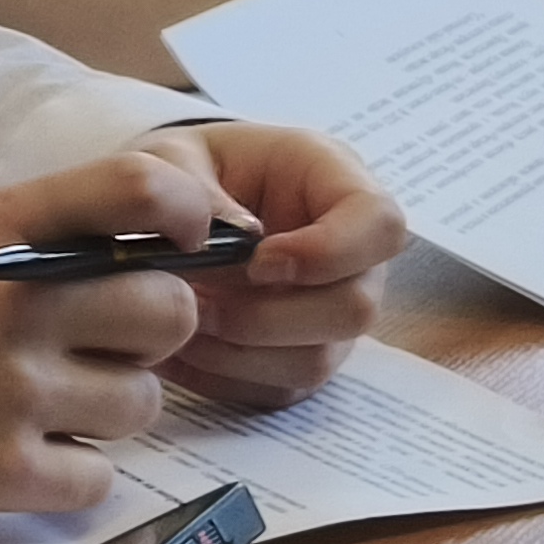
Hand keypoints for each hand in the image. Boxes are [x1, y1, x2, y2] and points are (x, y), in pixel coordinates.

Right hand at [0, 133, 399, 528]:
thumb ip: (36, 232)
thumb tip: (150, 243)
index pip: (136, 187)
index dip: (188, 212)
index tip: (187, 241)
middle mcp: (15, 304)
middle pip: (171, 310)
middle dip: (146, 333)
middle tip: (97, 345)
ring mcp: (13, 390)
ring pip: (143, 402)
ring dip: (107, 409)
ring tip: (44, 404)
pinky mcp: (4, 469)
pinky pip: (99, 477)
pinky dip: (70, 474)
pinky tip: (21, 454)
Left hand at [126, 121, 399, 408]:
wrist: (164, 209)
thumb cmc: (181, 170)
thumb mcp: (173, 155)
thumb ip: (193, 185)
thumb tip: (236, 240)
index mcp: (335, 182)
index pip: (378, 223)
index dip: (329, 252)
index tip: (259, 263)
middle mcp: (351, 257)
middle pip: (356, 309)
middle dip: (269, 317)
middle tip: (196, 302)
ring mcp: (329, 312)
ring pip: (316, 360)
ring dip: (239, 353)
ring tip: (175, 324)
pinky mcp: (297, 355)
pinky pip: (277, 388)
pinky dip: (221, 376)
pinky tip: (174, 350)